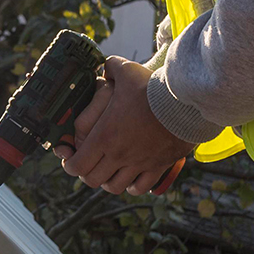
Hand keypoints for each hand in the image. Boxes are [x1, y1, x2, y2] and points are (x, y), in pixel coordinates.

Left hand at [58, 57, 192, 195]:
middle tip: (89, 163)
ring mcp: (138, 164)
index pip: (77, 165)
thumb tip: (105, 66)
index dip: (69, 164)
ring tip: (109, 171)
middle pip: (92, 179)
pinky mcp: (157, 167)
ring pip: (114, 187)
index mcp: (104, 136)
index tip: (70, 158)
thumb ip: (111, 67)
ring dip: (108, 181)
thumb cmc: (152, 88)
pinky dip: (132, 186)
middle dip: (87, 173)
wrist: (184, 103)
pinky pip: (140, 187)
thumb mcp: (126, 71)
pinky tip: (131, 178)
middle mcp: (118, 155)